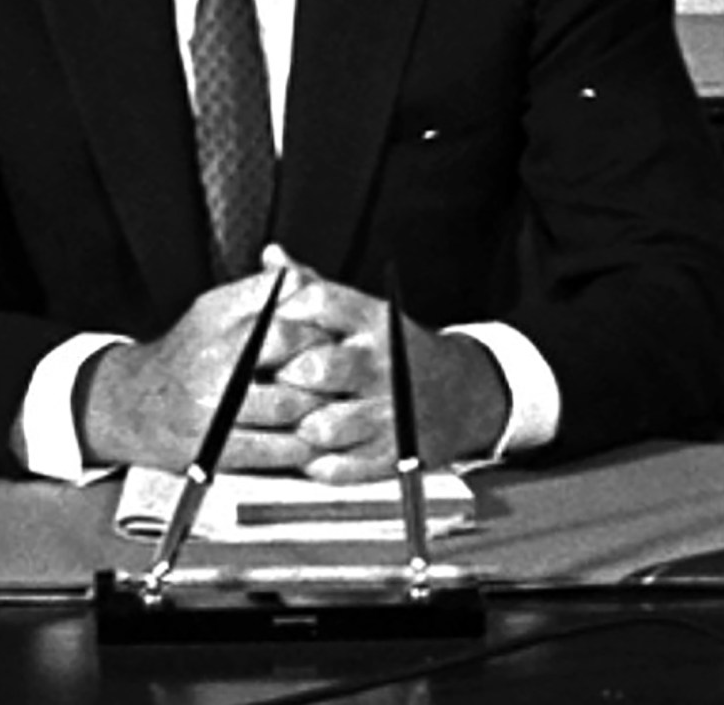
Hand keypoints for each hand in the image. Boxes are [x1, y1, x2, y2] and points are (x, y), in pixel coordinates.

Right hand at [76, 254, 337, 472]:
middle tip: (344, 375)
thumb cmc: (185, 354)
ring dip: (321, 409)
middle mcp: (213, 361)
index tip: (332, 338)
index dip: (318, 328)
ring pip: (290, 407)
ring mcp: (213, 408)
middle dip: (325, 368)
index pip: (284, 315)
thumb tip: (308, 279)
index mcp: (216, 320)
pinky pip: (275, 449)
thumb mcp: (215, 309)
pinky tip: (312, 438)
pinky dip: (303, 445)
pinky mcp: (215, 449)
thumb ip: (263, 292)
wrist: (130, 404)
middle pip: (292, 359)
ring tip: (335, 406)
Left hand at [269, 256, 510, 483]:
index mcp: (373, 320)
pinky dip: (314, 461)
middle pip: (317, 368)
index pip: (318, 304)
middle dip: (284, 376)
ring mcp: (388, 412)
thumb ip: (313, 286)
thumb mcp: (362, 312)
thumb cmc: (391, 349)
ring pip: (324, 425)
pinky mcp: (390, 455)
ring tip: (289, 419)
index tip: (263, 329)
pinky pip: (338, 467)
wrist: (460, 394)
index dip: (281, 315)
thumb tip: (270, 255)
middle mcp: (382, 363)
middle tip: (270, 381)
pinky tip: (307, 448)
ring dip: (296, 425)